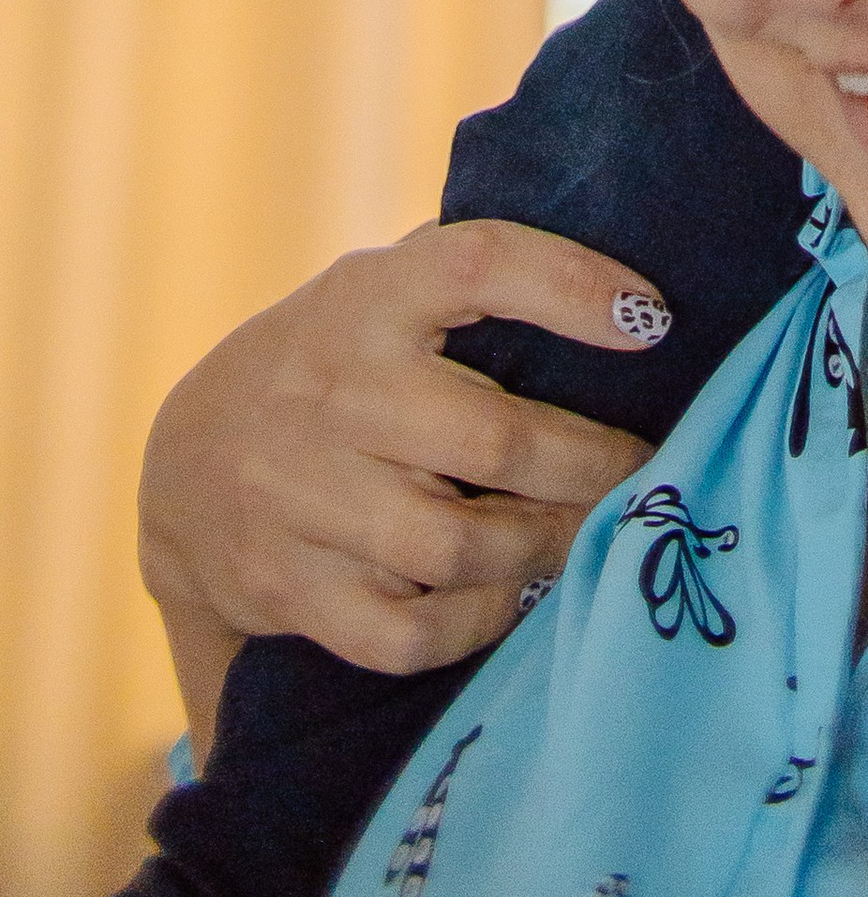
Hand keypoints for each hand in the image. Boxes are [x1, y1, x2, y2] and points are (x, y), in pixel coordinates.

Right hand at [140, 221, 662, 695]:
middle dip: (594, 465)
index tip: (653, 320)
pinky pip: (406, 633)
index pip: (479, 263)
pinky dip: (478, 622)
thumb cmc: (336, 359)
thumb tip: (637, 296)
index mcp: (370, 296)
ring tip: (590, 533)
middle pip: (491, 440)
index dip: (573, 288)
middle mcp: (333, 390)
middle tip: (646, 471)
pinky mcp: (287, 587)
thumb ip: (480, 278)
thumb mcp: (386, 290)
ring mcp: (300, 494)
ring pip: (457, 546)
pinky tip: (513, 593)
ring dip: (546, 547)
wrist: (186, 462)